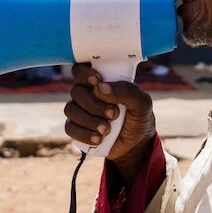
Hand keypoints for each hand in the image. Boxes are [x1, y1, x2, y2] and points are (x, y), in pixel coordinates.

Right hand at [64, 63, 155, 184]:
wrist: (137, 144)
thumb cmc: (139, 116)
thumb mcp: (142, 102)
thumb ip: (126, 91)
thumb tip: (100, 87)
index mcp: (101, 81)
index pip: (81, 68)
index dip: (84, 72)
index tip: (97, 80)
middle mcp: (87, 93)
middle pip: (76, 91)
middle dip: (94, 104)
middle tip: (114, 113)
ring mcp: (79, 111)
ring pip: (71, 110)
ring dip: (89, 120)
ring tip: (108, 130)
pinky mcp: (77, 128)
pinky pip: (70, 128)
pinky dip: (84, 134)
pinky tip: (99, 139)